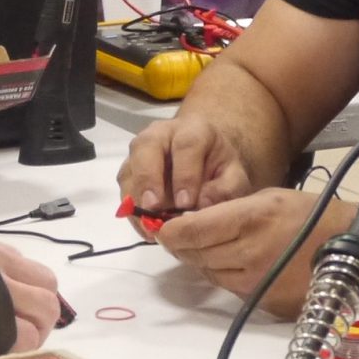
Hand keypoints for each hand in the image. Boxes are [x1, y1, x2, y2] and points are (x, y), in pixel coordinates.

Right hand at [118, 114, 254, 215]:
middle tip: (153, 209)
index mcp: (193, 129)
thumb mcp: (234, 176)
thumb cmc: (219, 169)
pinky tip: (146, 229)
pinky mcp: (129, 170)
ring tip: (149, 227)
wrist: (204, 161)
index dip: (184, 174)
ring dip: (135, 200)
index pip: (186, 146)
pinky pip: (124, 189)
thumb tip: (203, 204)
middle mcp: (161, 133)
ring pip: (130, 169)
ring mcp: (140, 151)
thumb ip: (226, 188)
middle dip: (148, 180)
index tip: (186, 203)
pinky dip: (132, 211)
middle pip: (146, 148)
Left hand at [157, 189, 350, 317]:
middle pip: (195, 255)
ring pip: (208, 273)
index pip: (192, 231)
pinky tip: (233, 262)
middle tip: (178, 235)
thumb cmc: (312, 216)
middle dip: (183, 245)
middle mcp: (250, 254)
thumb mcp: (269, 197)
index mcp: (251, 220)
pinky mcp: (263, 303)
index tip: (164, 228)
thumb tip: (193, 222)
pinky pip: (230, 288)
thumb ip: (229, 210)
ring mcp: (256, 283)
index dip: (171, 231)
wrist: (352, 250)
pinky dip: (223, 275)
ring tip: (206, 247)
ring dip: (202, 260)